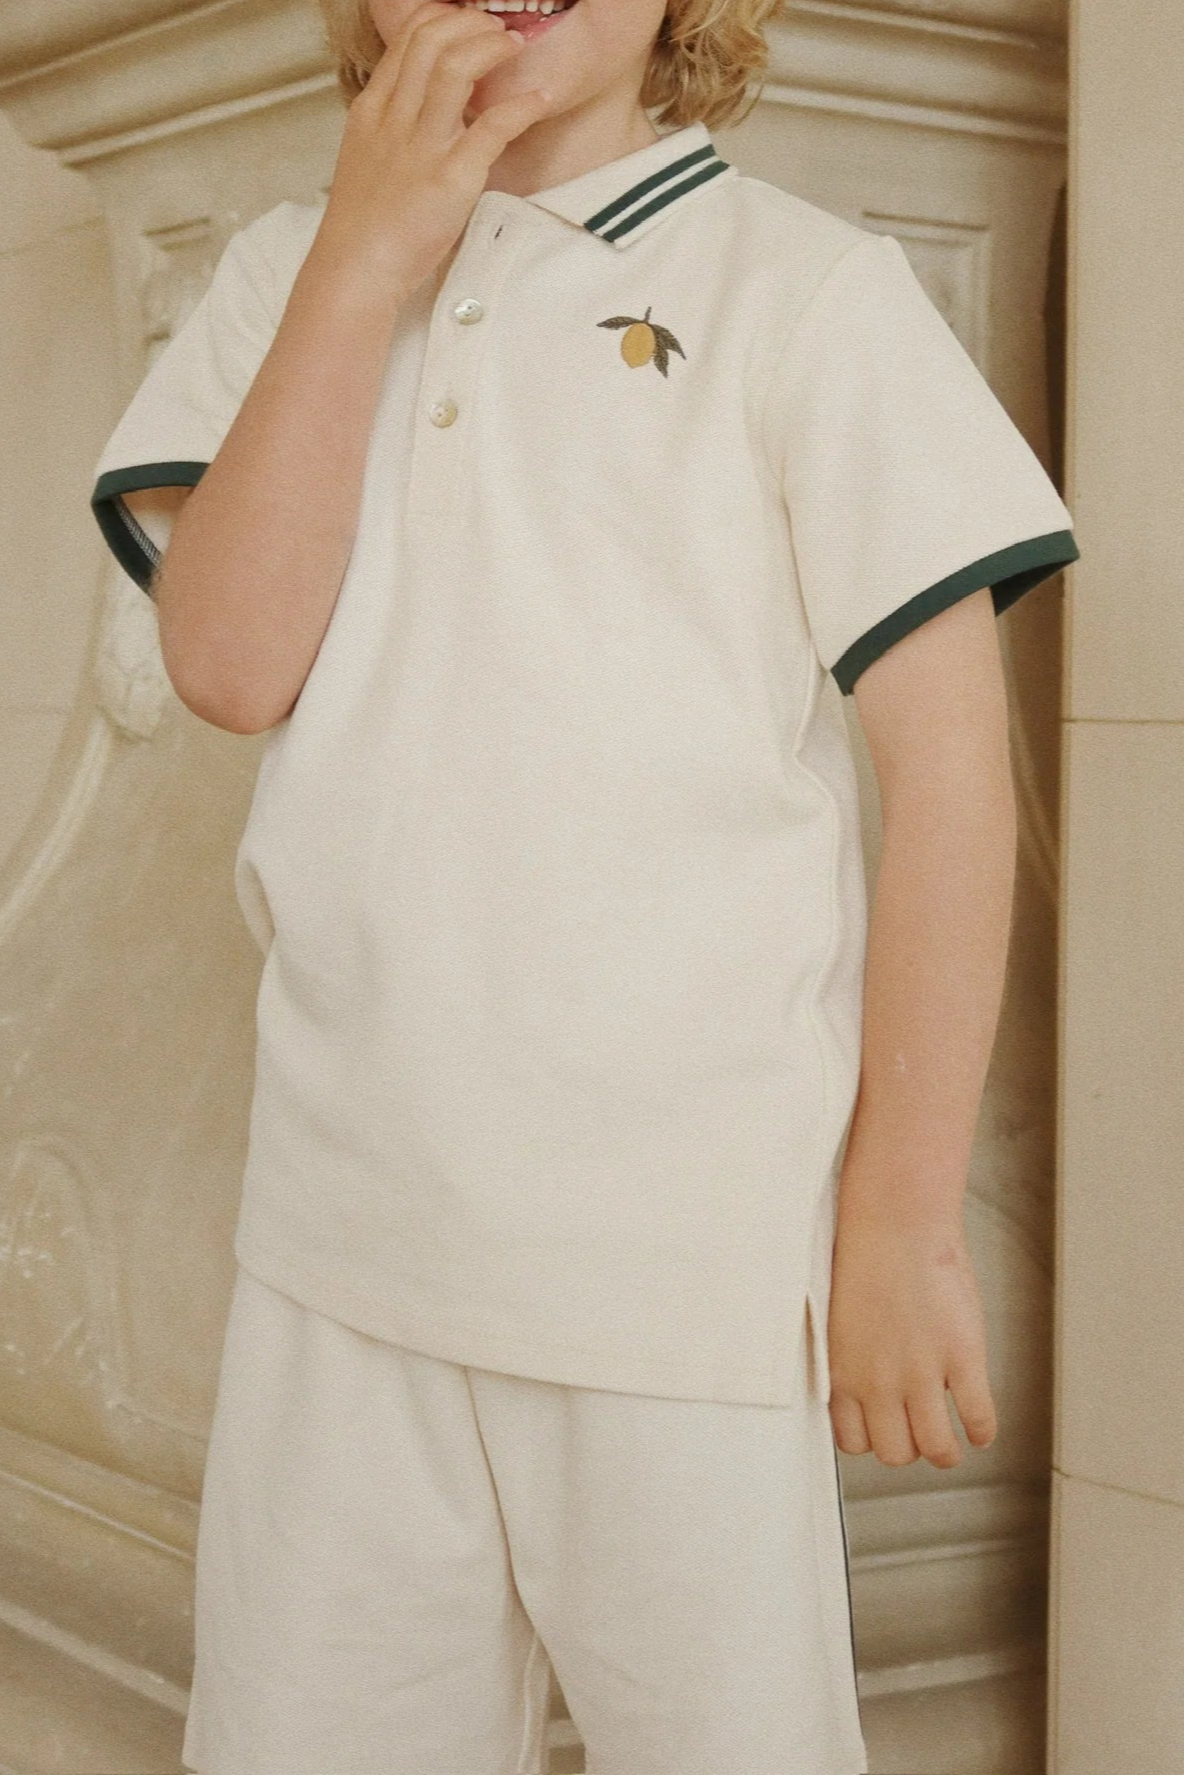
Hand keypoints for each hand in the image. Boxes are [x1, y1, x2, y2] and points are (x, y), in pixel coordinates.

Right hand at [310, 0, 552, 308]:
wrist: (355, 270)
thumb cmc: (363, 228)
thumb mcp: (365, 161)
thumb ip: (391, 130)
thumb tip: (419, 115)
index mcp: (372, 112)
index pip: (406, 42)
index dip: (441, 21)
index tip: (465, 23)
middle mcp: (394, 119)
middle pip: (431, 42)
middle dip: (471, 24)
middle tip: (497, 30)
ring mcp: (422, 147)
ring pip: (456, 68)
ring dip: (492, 48)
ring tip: (514, 49)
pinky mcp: (451, 178)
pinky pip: (493, 127)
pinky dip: (521, 107)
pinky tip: (538, 100)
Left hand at [826, 1205, 996, 1468]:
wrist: (896, 1223)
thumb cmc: (867, 1257)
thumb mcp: (842, 1320)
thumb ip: (854, 1359)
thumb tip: (868, 1385)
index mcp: (844, 1372)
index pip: (853, 1441)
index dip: (872, 1440)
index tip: (884, 1431)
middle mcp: (879, 1383)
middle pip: (895, 1453)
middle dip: (908, 1449)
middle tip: (920, 1434)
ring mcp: (922, 1375)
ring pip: (936, 1449)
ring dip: (946, 1452)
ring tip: (953, 1444)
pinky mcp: (962, 1359)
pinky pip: (977, 1418)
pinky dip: (981, 1431)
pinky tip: (980, 1427)